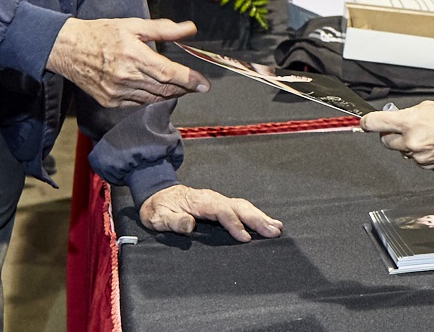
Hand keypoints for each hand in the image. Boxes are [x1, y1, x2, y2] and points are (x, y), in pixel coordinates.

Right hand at [45, 17, 207, 107]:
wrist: (68, 49)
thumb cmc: (102, 33)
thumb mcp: (134, 25)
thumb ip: (164, 29)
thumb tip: (189, 29)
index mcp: (133, 55)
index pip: (169, 73)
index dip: (189, 80)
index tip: (204, 84)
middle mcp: (126, 77)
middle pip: (165, 89)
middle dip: (185, 88)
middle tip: (198, 85)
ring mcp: (117, 92)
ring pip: (153, 99)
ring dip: (171, 94)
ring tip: (181, 87)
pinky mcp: (110, 101)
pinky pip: (138, 103)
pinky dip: (152, 98)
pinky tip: (158, 90)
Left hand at [139, 184, 282, 241]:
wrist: (156, 195)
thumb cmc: (158, 209)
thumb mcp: (158, 217)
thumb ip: (173, 221)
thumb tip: (189, 225)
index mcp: (199, 201)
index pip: (221, 211)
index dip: (234, 224)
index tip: (245, 238)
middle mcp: (212, 198)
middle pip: (238, 206)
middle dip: (257, 218)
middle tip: (274, 230)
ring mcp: (217, 200)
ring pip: (242, 206)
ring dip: (260, 217)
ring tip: (278, 228)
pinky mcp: (220, 205)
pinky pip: (240, 209)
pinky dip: (255, 215)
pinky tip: (267, 222)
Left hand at [360, 101, 433, 170]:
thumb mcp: (431, 107)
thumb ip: (409, 113)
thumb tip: (394, 117)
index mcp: (410, 122)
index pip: (375, 123)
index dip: (367, 122)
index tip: (365, 122)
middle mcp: (411, 142)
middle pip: (385, 141)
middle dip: (390, 134)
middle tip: (403, 126)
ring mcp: (418, 157)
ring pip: (400, 151)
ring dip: (407, 143)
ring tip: (427, 134)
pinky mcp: (426, 167)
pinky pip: (414, 158)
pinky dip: (419, 152)